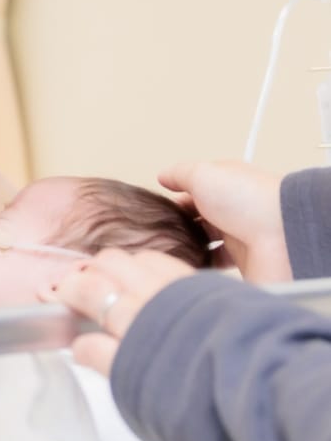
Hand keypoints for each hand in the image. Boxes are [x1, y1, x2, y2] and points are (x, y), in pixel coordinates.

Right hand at [44, 248, 197, 378]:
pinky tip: (149, 278)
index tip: (56, 298)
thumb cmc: (196, 390)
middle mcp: (154, 295)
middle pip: (109, 264)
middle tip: (81, 290)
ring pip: (137, 259)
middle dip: (90, 272)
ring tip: (114, 282)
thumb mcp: (138, 386)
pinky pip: (168, 264)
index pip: (86, 289)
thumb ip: (104, 359)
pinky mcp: (204, 288)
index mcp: (133, 319)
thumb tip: (78, 346)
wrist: (254, 384)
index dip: (65, 290)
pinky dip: (150, 265)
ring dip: (120, 266)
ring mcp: (180, 288)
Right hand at [157, 160, 289, 282]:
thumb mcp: (203, 174)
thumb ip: (179, 174)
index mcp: (226, 188)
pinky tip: (188, 265)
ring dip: (189, 247)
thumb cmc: (251, 198)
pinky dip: (202, 266)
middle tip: (159, 232)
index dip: (174, 201)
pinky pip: (216, 266)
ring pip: (205, 244)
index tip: (157, 209)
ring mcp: (238, 239)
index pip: (194, 194)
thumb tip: (164, 175)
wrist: (283, 235)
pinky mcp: (243, 264)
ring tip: (169, 251)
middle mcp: (232, 213)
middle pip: (198, 220)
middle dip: (178, 226)